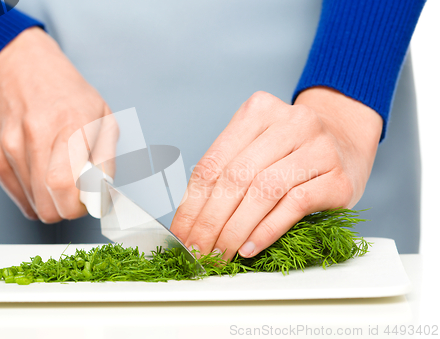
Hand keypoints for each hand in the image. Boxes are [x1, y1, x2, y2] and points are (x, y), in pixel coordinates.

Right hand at [0, 27, 114, 222]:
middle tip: (78, 189)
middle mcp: (35, 137)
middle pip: (49, 206)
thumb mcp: (104, 118)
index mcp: (70, 126)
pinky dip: (34, 195)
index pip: (65, 186)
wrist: (22, 68)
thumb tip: (103, 194)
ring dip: (52, 199)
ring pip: (35, 206)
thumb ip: (106, 160)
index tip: (89, 198)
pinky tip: (43, 174)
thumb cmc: (67, 93)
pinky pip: (18, 198)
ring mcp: (10, 147)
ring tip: (60, 172)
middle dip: (68, 207)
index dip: (80, 204)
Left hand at [170, 88, 381, 259]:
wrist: (348, 140)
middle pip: (236, 177)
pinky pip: (295, 204)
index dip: (192, 204)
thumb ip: (227, 173)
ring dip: (235, 229)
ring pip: (263, 190)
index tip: (181, 233)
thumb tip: (191, 220)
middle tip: (197, 250)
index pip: (213, 163)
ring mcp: (318, 147)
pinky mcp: (339, 177)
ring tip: (221, 253)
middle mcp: (290, 121)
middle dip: (210, 221)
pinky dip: (267, 230)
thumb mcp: (257, 148)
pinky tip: (250, 247)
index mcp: (258, 111)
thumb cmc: (292, 151)